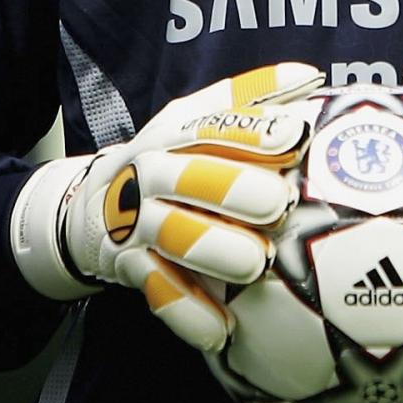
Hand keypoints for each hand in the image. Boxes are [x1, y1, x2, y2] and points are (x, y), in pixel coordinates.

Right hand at [9, 63, 325, 349]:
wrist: (95, 208)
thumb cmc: (169, 161)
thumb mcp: (196, 120)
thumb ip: (249, 98)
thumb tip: (307, 74)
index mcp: (176, 133)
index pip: (213, 126)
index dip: (254, 131)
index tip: (296, 136)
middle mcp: (154, 172)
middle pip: (193, 177)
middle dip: (236, 189)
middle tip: (281, 204)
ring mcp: (139, 221)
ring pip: (175, 234)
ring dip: (216, 249)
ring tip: (255, 263)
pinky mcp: (131, 266)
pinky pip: (158, 290)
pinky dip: (188, 311)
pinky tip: (221, 328)